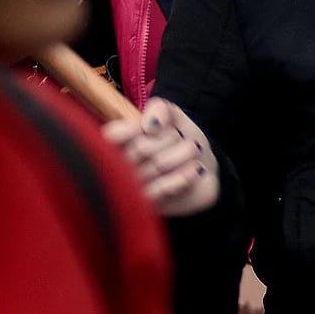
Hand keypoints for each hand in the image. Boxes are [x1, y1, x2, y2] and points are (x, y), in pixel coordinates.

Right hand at [102, 98, 218, 216]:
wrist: (203, 167)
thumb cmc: (182, 139)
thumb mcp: (174, 118)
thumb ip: (162, 110)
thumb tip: (152, 123)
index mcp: (120, 142)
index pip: (111, 136)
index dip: (128, 130)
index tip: (151, 128)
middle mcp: (122, 165)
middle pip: (140, 148)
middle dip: (168, 138)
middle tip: (181, 138)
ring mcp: (134, 187)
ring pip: (156, 166)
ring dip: (181, 155)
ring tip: (193, 148)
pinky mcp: (149, 204)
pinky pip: (161, 190)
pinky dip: (181, 177)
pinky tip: (195, 168)